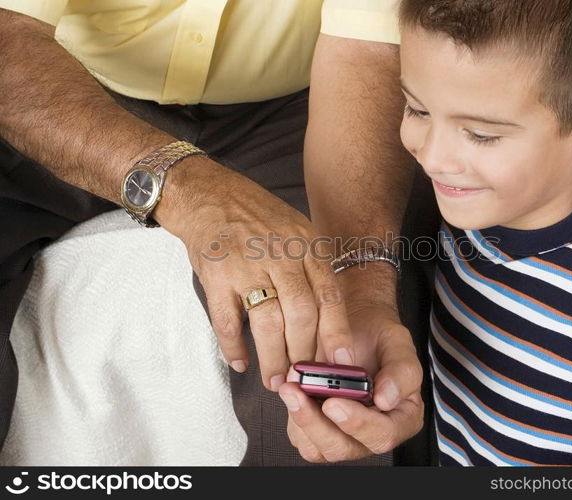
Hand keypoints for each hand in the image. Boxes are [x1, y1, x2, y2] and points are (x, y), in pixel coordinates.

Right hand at [156, 156, 355, 390]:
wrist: (210, 195)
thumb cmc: (258, 220)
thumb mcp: (297, 231)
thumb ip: (312, 270)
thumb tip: (328, 321)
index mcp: (306, 246)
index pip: (328, 295)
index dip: (336, 332)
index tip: (341, 361)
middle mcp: (280, 256)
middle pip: (301, 315)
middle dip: (303, 353)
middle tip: (303, 379)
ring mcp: (247, 266)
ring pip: (268, 323)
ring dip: (273, 358)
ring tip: (276, 380)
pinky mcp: (217, 276)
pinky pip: (228, 321)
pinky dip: (234, 347)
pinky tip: (240, 362)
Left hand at [278, 303, 423, 461]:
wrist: (355, 326)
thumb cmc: (378, 336)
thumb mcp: (398, 342)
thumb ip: (402, 370)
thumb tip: (387, 399)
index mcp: (401, 417)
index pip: (384, 434)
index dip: (359, 423)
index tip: (336, 402)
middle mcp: (372, 431)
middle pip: (344, 447)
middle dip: (318, 423)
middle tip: (301, 394)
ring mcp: (343, 433)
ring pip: (318, 447)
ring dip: (301, 419)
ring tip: (292, 387)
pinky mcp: (318, 428)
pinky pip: (300, 435)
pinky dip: (292, 413)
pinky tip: (292, 388)